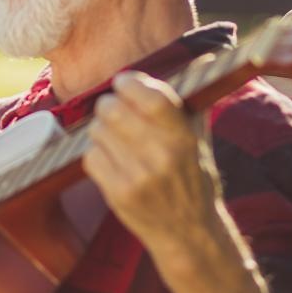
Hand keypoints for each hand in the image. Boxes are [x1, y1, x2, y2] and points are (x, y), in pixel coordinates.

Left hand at [84, 72, 224, 252]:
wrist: (189, 233)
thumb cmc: (193, 179)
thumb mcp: (200, 140)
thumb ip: (188, 104)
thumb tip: (193, 59)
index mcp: (185, 138)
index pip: (151, 97)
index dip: (130, 84)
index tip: (124, 83)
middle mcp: (162, 157)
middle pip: (113, 110)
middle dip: (110, 105)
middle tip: (114, 110)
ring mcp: (138, 177)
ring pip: (98, 131)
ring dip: (102, 130)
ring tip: (117, 139)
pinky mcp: (118, 194)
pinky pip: (91, 156)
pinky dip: (97, 154)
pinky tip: (112, 161)